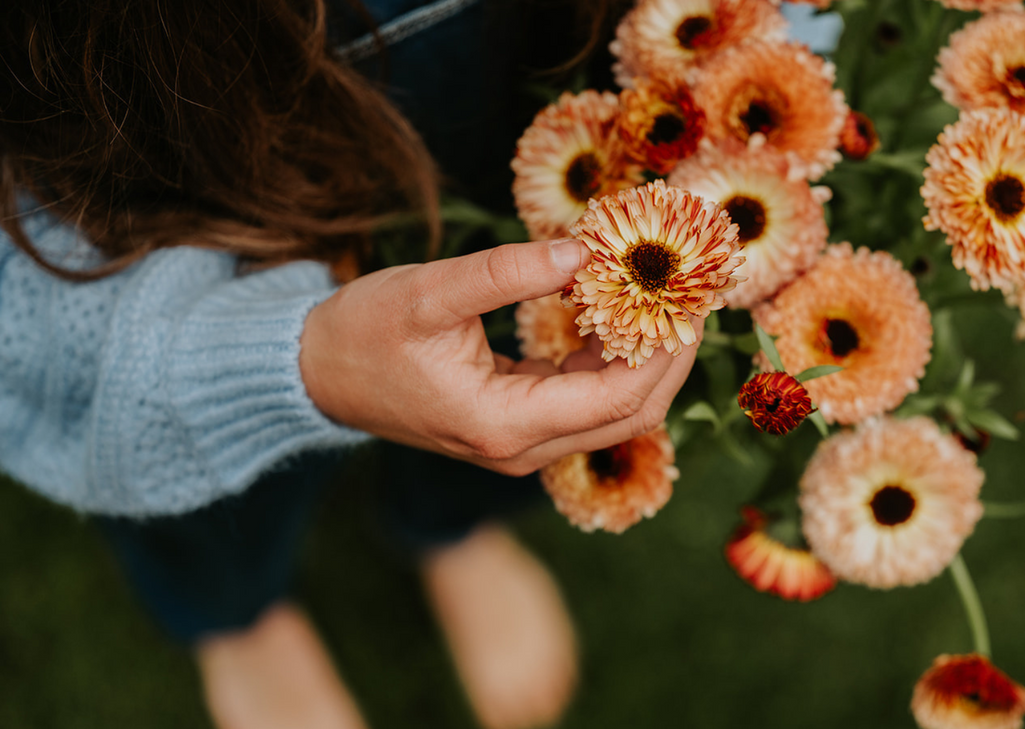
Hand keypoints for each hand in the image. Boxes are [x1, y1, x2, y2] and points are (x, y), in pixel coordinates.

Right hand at [299, 238, 700, 474]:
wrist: (316, 376)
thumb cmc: (363, 333)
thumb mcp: (430, 292)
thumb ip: (508, 273)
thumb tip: (585, 250)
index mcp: (505, 424)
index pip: (620, 398)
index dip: (667, 349)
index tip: (691, 295)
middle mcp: (522, 449)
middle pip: (632, 414)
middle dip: (672, 357)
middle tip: (695, 294)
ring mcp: (522, 445)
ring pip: (614, 412)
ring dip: (647, 359)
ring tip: (668, 297)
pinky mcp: (518, 428)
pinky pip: (586, 402)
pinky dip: (613, 361)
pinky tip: (623, 313)